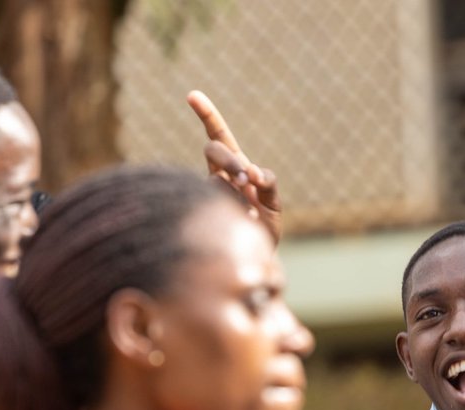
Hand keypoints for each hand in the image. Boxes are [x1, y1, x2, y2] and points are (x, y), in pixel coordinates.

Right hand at [186, 90, 281, 243]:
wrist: (255, 259)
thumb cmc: (263, 228)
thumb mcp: (273, 203)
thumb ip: (267, 184)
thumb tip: (252, 174)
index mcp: (234, 168)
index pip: (217, 136)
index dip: (206, 115)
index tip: (192, 95)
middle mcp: (219, 177)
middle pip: (213, 150)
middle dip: (229, 158)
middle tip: (246, 178)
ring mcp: (212, 193)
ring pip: (216, 172)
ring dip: (234, 175)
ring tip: (247, 194)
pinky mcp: (210, 208)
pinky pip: (224, 196)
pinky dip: (241, 203)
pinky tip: (249, 216)